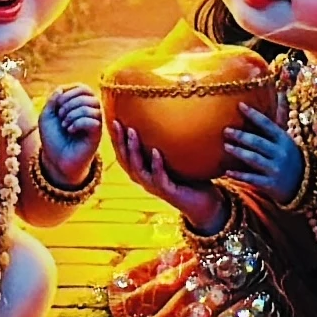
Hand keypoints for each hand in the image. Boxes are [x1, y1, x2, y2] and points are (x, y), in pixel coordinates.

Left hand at [38, 83, 102, 187]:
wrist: (56, 160)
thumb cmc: (53, 138)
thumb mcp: (47, 116)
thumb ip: (52, 100)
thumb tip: (61, 89)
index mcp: (80, 105)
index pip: (82, 88)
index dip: (69, 92)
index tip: (57, 104)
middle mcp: (91, 111)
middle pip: (88, 94)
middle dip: (69, 102)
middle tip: (60, 116)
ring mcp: (95, 122)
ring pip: (91, 106)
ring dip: (72, 113)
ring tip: (64, 124)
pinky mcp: (97, 134)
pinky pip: (93, 120)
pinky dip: (78, 123)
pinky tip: (70, 131)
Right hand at [110, 121, 227, 233]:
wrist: (203, 203)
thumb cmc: (189, 178)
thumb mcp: (175, 157)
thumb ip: (167, 142)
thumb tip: (168, 113)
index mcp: (142, 170)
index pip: (123, 153)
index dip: (116, 138)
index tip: (112, 119)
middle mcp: (144, 179)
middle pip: (124, 160)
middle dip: (119, 141)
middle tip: (116, 123)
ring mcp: (154, 186)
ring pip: (138, 169)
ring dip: (133, 150)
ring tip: (133, 132)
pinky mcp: (168, 192)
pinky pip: (159, 178)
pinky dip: (156, 164)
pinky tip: (156, 151)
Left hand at [222, 103, 305, 203]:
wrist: (303, 184)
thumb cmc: (289, 157)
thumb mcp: (285, 139)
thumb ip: (277, 121)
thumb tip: (278, 94)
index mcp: (283, 139)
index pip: (268, 124)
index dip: (254, 115)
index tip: (239, 105)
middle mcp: (280, 153)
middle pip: (258, 142)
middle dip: (241, 136)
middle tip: (225, 130)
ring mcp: (276, 169)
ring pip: (255, 159)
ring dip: (239, 152)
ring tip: (226, 146)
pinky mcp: (270, 184)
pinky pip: (253, 179)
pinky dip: (240, 175)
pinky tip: (227, 172)